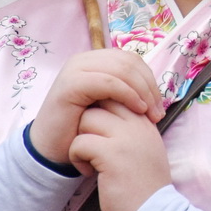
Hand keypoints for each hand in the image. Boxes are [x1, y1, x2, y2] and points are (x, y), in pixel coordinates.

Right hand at [29, 49, 161, 168]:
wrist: (51, 151)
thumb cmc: (81, 131)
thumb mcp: (108, 106)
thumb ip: (125, 91)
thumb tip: (155, 90)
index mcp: (93, 61)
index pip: (131, 59)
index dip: (150, 79)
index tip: (159, 105)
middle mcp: (83, 60)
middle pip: (129, 62)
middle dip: (149, 86)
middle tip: (158, 112)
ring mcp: (75, 69)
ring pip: (122, 69)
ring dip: (142, 91)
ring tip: (151, 114)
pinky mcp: (71, 83)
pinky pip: (109, 82)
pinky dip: (128, 94)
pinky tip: (137, 110)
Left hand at [68, 102, 171, 210]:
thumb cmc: (144, 189)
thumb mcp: (145, 151)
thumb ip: (131, 131)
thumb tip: (105, 114)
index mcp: (146, 123)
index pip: (118, 95)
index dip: (101, 110)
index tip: (98, 135)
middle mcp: (139, 125)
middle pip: (101, 101)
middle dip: (89, 122)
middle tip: (91, 146)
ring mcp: (126, 137)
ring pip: (87, 118)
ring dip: (81, 140)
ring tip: (91, 161)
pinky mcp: (111, 154)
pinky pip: (79, 141)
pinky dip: (78, 158)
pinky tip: (90, 173)